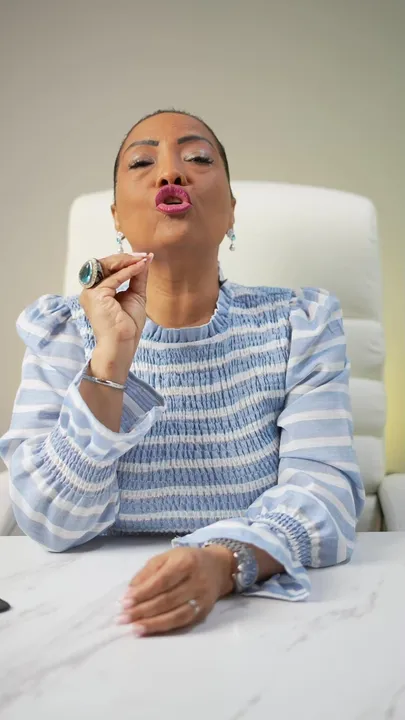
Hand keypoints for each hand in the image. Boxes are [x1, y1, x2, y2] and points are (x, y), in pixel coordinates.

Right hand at [80, 252, 152, 361]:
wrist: (123, 344)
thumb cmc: (127, 326)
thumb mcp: (135, 295)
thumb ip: (137, 277)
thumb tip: (144, 260)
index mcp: (97, 291)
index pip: (108, 268)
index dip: (125, 260)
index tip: (144, 257)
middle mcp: (90, 290)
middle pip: (104, 264)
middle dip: (125, 257)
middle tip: (143, 255)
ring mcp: (90, 292)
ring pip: (106, 266)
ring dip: (125, 260)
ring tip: (142, 259)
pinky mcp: (95, 295)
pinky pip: (113, 277)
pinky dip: (128, 270)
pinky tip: (140, 267)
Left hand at [117, 546, 233, 635]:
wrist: (218, 567)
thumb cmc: (187, 560)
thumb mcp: (166, 557)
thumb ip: (147, 572)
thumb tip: (129, 592)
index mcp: (186, 562)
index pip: (162, 581)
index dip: (143, 593)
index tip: (124, 602)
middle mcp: (196, 581)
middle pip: (167, 600)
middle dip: (142, 610)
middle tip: (122, 618)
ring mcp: (202, 599)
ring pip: (174, 615)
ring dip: (151, 623)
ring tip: (133, 628)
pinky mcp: (203, 612)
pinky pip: (181, 622)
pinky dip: (163, 627)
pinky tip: (149, 629)